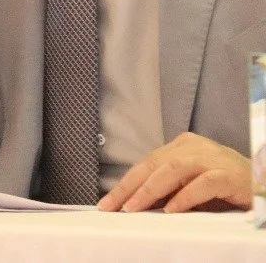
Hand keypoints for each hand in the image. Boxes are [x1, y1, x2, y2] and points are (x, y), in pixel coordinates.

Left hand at [97, 132, 251, 212]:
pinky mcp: (228, 174)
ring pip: (172, 169)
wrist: (262, 182)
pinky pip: (202, 183)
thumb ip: (167, 189)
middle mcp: (194, 147)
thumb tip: (134, 203)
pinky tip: (171, 210)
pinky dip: (184, 196)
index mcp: (182, 146)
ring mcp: (211, 158)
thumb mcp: (191, 186)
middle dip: (129, 187)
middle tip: (112, 207)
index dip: (125, 183)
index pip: (146, 163)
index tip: (106, 203)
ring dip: (150, 190)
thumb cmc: (225, 187)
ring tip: (133, 208)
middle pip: (153, 164)